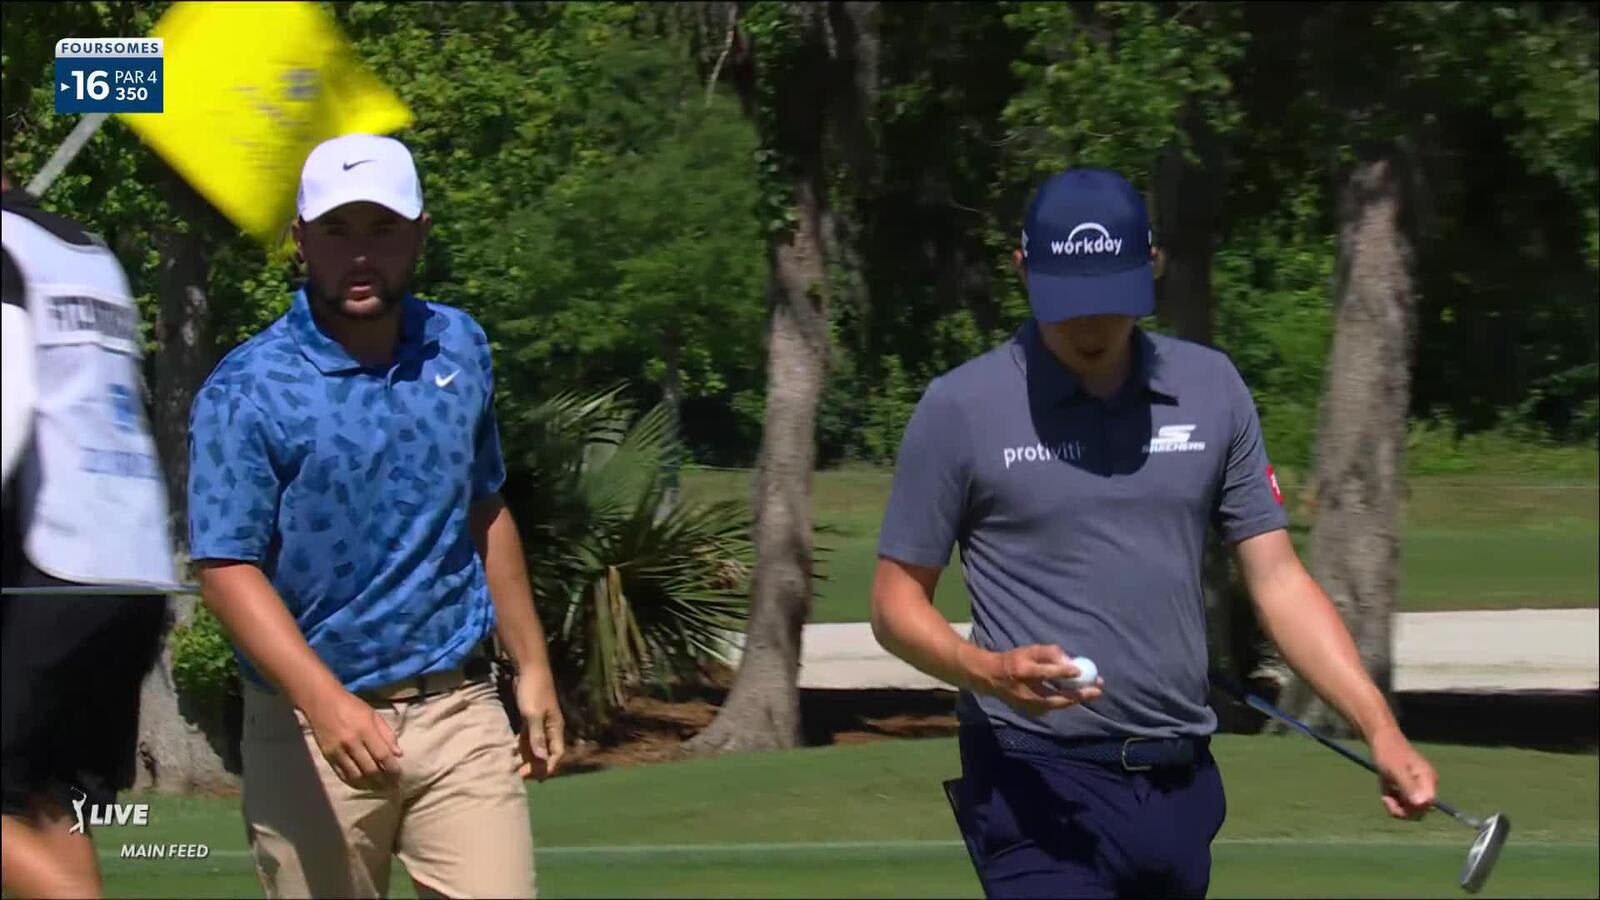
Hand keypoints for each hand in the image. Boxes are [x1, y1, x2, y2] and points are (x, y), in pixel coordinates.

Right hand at [300, 688, 402, 789]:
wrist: (321, 701)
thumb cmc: (351, 706)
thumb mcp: (373, 714)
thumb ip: (387, 734)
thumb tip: (399, 754)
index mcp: (365, 730)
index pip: (382, 755)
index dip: (392, 769)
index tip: (400, 776)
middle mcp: (351, 742)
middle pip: (370, 769)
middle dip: (383, 780)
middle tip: (392, 786)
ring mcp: (338, 751)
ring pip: (356, 776)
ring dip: (369, 784)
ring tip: (379, 787)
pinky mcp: (327, 756)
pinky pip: (342, 774)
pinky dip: (353, 782)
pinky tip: (362, 784)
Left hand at [514, 670, 565, 780]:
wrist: (530, 668)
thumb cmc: (534, 690)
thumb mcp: (533, 715)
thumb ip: (537, 737)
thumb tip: (541, 758)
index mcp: (556, 728)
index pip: (556, 753)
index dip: (548, 767)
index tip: (534, 778)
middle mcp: (551, 727)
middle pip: (546, 752)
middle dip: (536, 765)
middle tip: (520, 776)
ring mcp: (541, 722)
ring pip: (536, 745)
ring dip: (528, 757)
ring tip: (515, 769)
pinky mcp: (531, 717)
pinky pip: (528, 737)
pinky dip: (522, 746)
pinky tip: (512, 753)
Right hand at [973, 644, 1103, 717]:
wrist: (993, 679)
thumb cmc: (1015, 660)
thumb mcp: (1030, 650)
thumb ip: (1050, 653)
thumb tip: (1071, 661)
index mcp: (1024, 671)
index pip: (1046, 673)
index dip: (1063, 672)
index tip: (1080, 670)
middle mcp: (1026, 691)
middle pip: (1056, 697)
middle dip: (1079, 695)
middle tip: (1098, 690)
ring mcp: (1028, 705)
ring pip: (1057, 704)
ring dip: (1076, 699)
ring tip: (1092, 692)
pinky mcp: (1030, 712)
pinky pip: (1052, 706)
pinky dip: (1064, 701)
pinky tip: (1074, 695)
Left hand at [1370, 727, 1437, 819]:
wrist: (1381, 739)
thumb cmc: (1388, 752)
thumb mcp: (1395, 770)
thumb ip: (1408, 786)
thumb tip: (1424, 804)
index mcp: (1428, 780)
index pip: (1427, 805)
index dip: (1410, 809)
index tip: (1391, 801)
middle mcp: (1428, 786)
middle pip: (1420, 811)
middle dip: (1401, 810)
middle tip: (1385, 799)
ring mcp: (1420, 788)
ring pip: (1412, 810)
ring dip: (1396, 806)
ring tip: (1385, 794)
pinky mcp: (1412, 789)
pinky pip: (1405, 804)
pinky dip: (1394, 800)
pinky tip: (1387, 790)